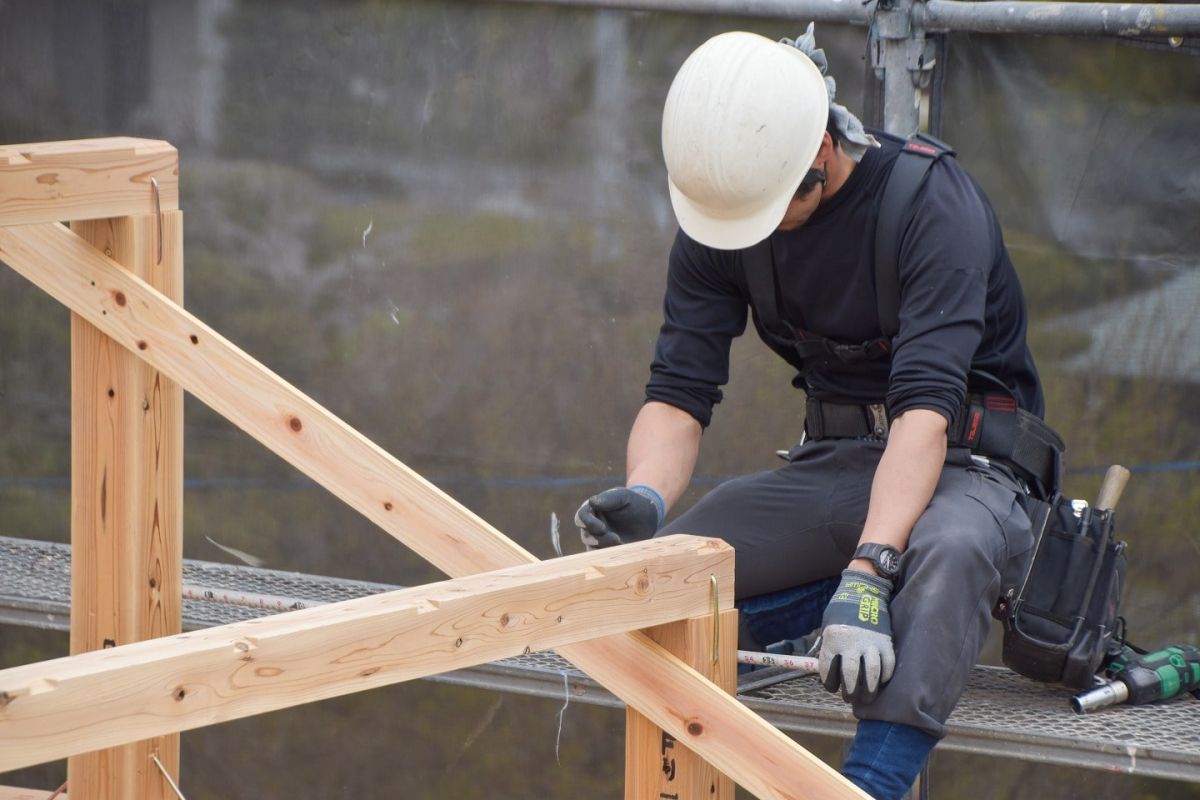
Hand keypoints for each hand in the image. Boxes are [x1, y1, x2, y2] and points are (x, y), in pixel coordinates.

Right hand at [574, 485, 663, 548]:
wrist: (649, 517)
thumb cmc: (633, 503)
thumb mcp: (623, 496)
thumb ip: (608, 498)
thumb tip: (591, 501)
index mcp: (592, 510)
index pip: (581, 517)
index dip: (588, 523)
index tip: (602, 528)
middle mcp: (591, 526)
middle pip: (585, 536)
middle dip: (598, 539)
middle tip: (616, 538)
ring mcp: (598, 540)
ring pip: (592, 549)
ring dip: (604, 549)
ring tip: (621, 544)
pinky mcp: (607, 551)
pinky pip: (601, 558)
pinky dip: (608, 557)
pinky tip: (622, 552)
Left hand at [818, 569, 895, 703]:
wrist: (863, 592)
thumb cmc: (842, 611)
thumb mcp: (828, 626)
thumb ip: (829, 646)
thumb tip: (827, 668)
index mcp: (834, 640)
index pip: (828, 670)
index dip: (829, 682)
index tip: (831, 687)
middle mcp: (852, 645)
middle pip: (851, 676)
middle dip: (850, 691)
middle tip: (850, 697)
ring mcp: (871, 644)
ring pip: (871, 674)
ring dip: (869, 689)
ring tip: (867, 696)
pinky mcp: (886, 643)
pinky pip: (888, 665)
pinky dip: (885, 676)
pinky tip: (880, 681)